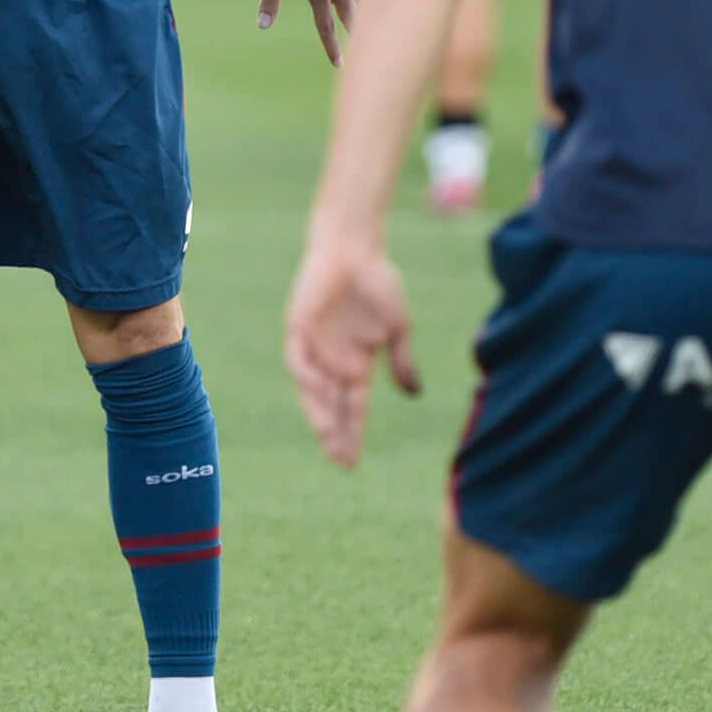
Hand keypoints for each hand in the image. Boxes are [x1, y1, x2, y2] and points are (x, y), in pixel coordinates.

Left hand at [284, 228, 419, 466]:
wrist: (357, 248)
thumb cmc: (378, 283)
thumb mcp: (397, 327)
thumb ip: (401, 360)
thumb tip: (414, 395)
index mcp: (356, 364)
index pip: (353, 407)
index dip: (352, 433)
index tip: (352, 462)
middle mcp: (332, 361)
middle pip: (332, 405)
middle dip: (334, 432)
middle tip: (339, 459)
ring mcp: (314, 345)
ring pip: (312, 388)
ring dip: (318, 410)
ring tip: (327, 435)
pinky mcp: (297, 327)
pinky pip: (297, 358)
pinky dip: (306, 375)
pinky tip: (316, 388)